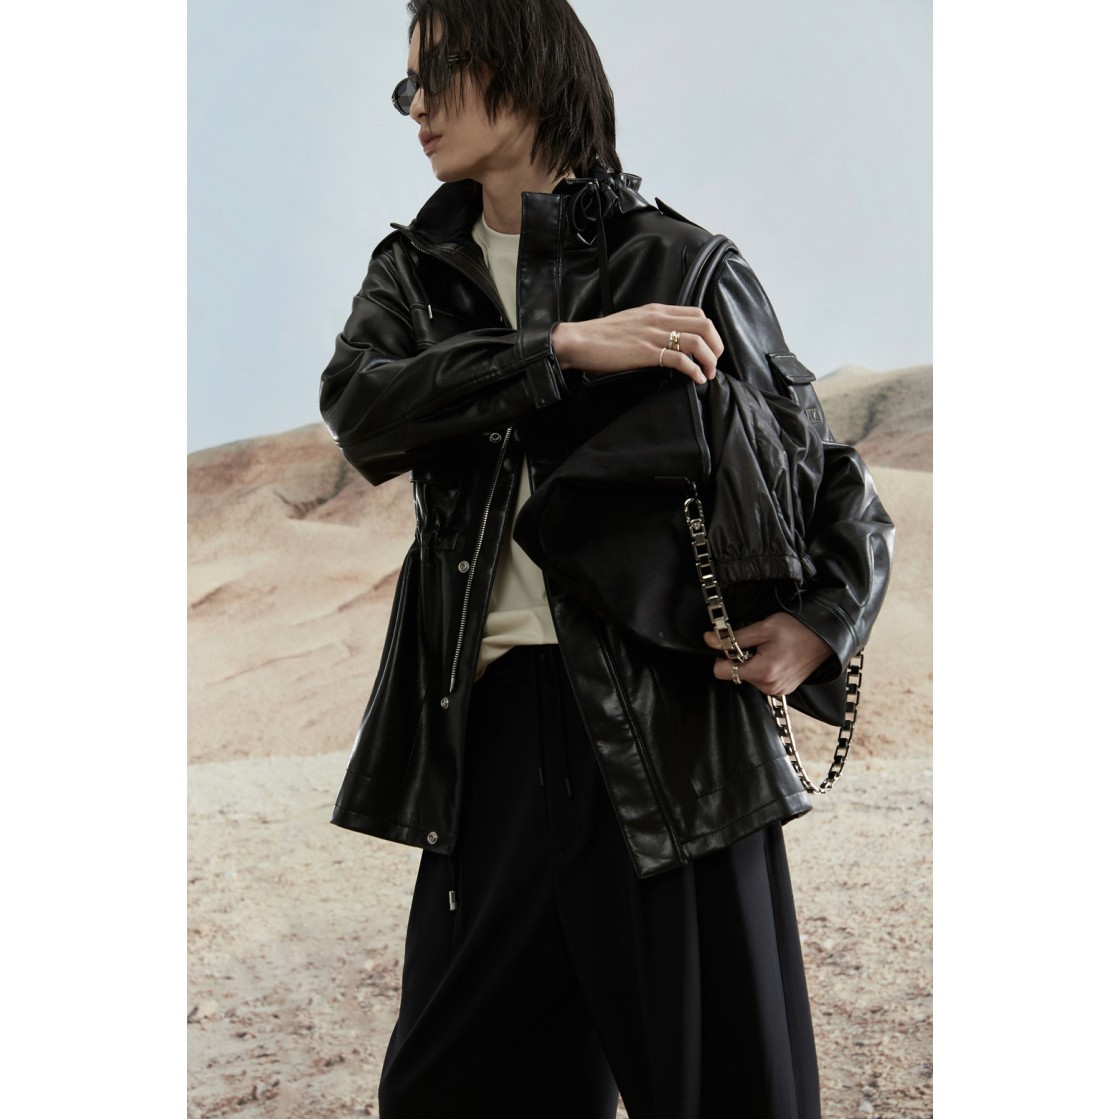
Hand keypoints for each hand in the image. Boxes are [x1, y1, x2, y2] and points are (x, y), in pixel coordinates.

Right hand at [551, 304, 723, 385]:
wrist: (580, 341)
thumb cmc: (602, 336)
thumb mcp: (633, 322)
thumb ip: (653, 326)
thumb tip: (669, 339)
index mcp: (657, 310)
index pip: (698, 313)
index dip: (711, 332)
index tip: (710, 349)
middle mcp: (659, 318)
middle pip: (705, 325)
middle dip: (716, 346)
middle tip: (714, 364)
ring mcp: (653, 335)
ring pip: (697, 341)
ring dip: (709, 360)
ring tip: (708, 374)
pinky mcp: (646, 352)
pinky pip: (680, 359)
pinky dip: (694, 370)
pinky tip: (696, 379)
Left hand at [704, 613, 831, 695]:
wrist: (826, 638)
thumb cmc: (797, 629)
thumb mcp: (764, 628)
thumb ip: (734, 637)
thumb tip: (709, 640)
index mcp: (762, 672)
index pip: (721, 672)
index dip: (722, 656)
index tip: (731, 644)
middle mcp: (769, 687)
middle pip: (735, 674)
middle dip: (741, 659)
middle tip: (758, 644)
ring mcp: (777, 691)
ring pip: (748, 678)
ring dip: (752, 664)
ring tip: (770, 650)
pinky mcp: (783, 690)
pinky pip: (762, 681)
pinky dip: (763, 669)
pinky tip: (776, 657)